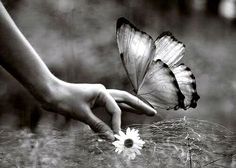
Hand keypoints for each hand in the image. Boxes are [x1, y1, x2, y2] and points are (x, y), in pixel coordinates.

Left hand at [40, 81, 155, 139]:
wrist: (51, 93)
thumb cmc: (65, 100)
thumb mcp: (82, 114)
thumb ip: (98, 126)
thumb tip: (111, 138)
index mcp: (102, 92)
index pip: (116, 109)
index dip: (117, 123)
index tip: (116, 136)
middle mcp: (103, 92)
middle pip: (126, 99)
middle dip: (140, 106)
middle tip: (153, 112)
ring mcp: (100, 95)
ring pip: (120, 101)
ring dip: (132, 107)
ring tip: (144, 111)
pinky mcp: (95, 101)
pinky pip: (110, 107)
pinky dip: (118, 113)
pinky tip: (124, 115)